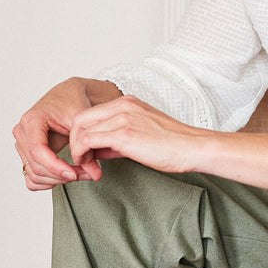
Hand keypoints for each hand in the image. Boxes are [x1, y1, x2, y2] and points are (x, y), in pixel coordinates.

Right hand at [13, 78, 121, 190]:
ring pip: (34, 174)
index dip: (55, 166)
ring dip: (57, 180)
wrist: (67, 96)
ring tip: (79, 173)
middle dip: (61, 175)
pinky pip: (31, 178)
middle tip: (85, 174)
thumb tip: (95, 175)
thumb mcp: (82, 122)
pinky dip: (48, 182)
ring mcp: (22, 144)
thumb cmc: (72, 103)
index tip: (74, 174)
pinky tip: (64, 175)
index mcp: (32, 120)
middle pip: (36, 166)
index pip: (37, 151)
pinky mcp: (26, 154)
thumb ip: (88, 148)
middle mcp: (22, 132)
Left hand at [67, 96, 202, 175]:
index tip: (88, 151)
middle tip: (82, 158)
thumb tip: (98, 150)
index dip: (83, 133)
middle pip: (79, 118)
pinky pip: (88, 141)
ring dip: (77, 150)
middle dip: (75, 140)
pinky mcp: (123, 134)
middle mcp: (122, 105)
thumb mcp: (142, 133)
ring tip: (86, 164)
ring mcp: (122, 118)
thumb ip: (117, 138)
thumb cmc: (173, 145)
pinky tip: (90, 165)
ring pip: (80, 129)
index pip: (90, 113)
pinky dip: (82, 155)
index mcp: (127, 102)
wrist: (192, 148)